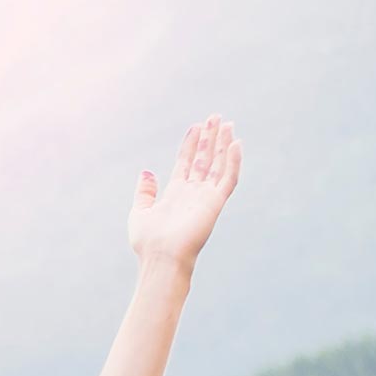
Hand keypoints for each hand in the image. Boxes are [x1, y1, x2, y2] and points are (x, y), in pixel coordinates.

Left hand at [129, 113, 242, 269]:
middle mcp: (193, 193)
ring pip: (218, 165)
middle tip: (215, 117)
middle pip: (204, 159)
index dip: (191, 144)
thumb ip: (145, 192)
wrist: (160, 258)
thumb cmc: (148, 241)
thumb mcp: (140, 211)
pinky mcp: (215, 203)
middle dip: (210, 138)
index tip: (196, 126)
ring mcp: (206, 197)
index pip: (186, 162)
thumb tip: (147, 171)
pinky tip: (236, 144)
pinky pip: (228, 179)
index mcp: (176, 193)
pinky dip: (233, 162)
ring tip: (226, 124)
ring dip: (223, 144)